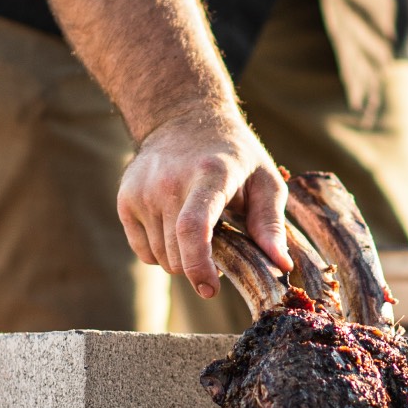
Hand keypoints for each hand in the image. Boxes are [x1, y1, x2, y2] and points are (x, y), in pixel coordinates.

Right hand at [118, 104, 290, 297]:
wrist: (183, 118)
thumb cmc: (235, 156)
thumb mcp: (265, 180)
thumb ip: (272, 224)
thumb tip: (282, 265)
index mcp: (209, 175)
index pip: (193, 228)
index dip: (199, 266)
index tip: (210, 289)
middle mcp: (168, 182)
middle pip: (177, 254)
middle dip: (201, 266)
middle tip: (220, 245)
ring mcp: (141, 191)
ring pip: (161, 259)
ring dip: (182, 259)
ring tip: (200, 232)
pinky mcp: (125, 200)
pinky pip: (143, 253)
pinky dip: (162, 253)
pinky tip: (177, 230)